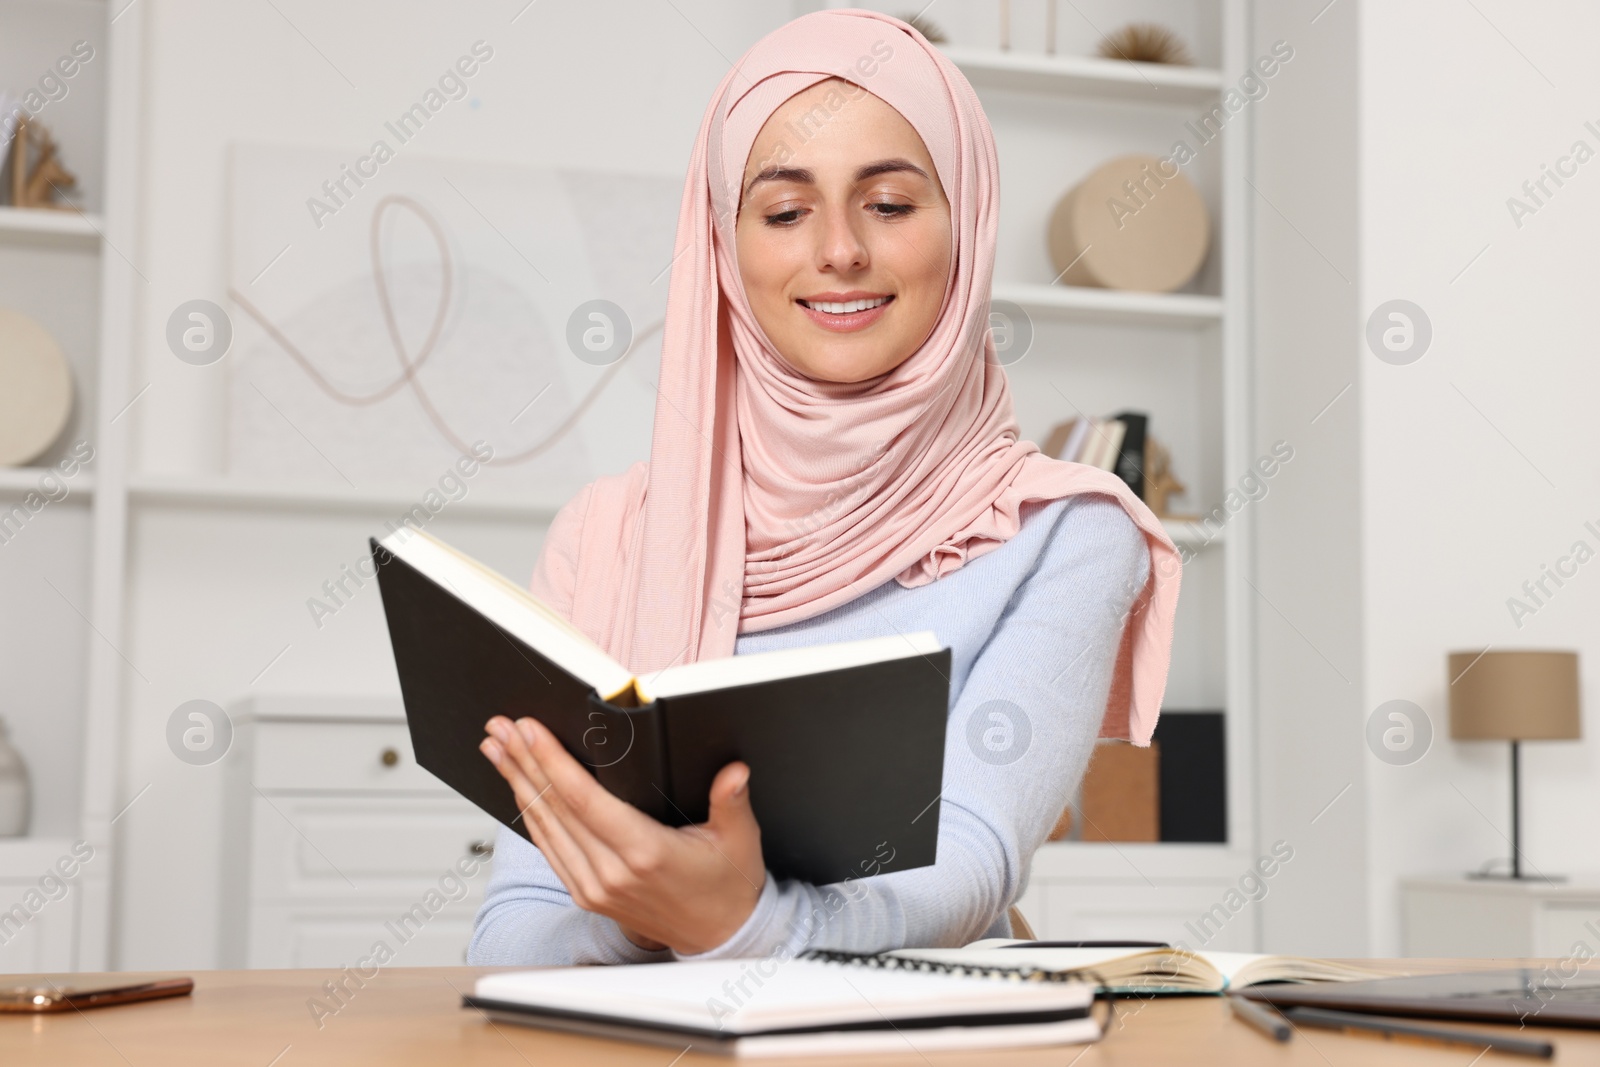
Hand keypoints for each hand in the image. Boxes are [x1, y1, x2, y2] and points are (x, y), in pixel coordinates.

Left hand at [480, 715, 765, 954]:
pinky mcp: (586, 894)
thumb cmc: (727, 885)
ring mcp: (593, 887)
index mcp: (646, 853)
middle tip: (500, 727)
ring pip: (542, 826)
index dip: (552, 761)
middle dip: (523, 761)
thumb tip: (734, 772)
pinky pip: (548, 847)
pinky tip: (518, 787)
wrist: (719, 936)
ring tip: (497, 748)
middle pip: (554, 807)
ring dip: (517, 782)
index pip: (583, 799)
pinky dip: (529, 813)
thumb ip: (732, 801)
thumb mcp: (740, 839)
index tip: (529, 730)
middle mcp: (611, 873)